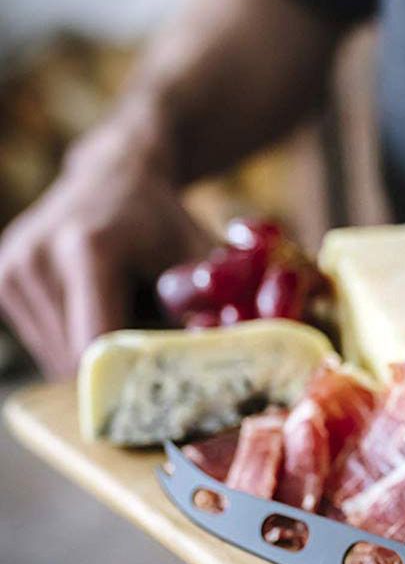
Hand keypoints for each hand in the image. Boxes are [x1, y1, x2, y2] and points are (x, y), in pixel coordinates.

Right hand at [0, 112, 204, 376]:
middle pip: (75, 357)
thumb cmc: (165, 222)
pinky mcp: (1, 280)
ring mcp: (12, 270)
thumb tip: (222, 348)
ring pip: (56, 358)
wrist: (114, 176)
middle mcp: (38, 258)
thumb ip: (210, 304)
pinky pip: (43, 344)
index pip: (98, 342)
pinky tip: (94, 306)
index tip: (160, 387)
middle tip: (149, 349)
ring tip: (120, 313)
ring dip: (94, 355)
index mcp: (88, 250)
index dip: (130, 374)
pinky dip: (73, 341)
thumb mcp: (198, 254)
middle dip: (117, 367)